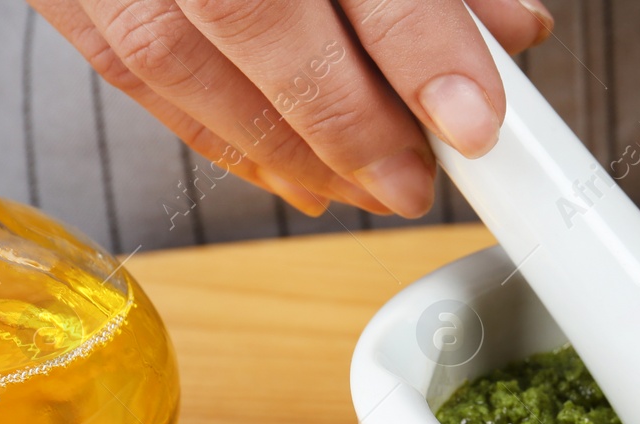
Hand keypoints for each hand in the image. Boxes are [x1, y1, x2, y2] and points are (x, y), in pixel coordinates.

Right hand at [30, 0, 553, 217]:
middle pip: (255, 13)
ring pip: (176, 56)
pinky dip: (216, 137)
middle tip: (412, 185)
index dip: (419, 45)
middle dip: (346, 121)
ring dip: (282, 147)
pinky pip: (128, 69)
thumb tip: (511, 32)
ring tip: (362, 190)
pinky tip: (289, 173)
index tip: (472, 121)